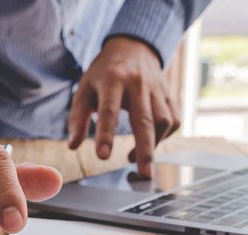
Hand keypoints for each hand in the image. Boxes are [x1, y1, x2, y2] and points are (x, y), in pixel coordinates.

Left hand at [67, 36, 181, 175]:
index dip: (106, 134)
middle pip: (145, 120)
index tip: (103, 157)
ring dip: (153, 145)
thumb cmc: (104, 72)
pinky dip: (165, 137)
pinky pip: (174, 120)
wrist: (133, 47)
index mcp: (112, 79)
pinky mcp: (169, 95)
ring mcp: (157, 88)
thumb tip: (73, 145)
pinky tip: (152, 143)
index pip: (109, 110)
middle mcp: (138, 83)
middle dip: (145, 149)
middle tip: (143, 173)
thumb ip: (78, 117)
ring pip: (163, 121)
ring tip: (138, 160)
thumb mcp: (85, 88)